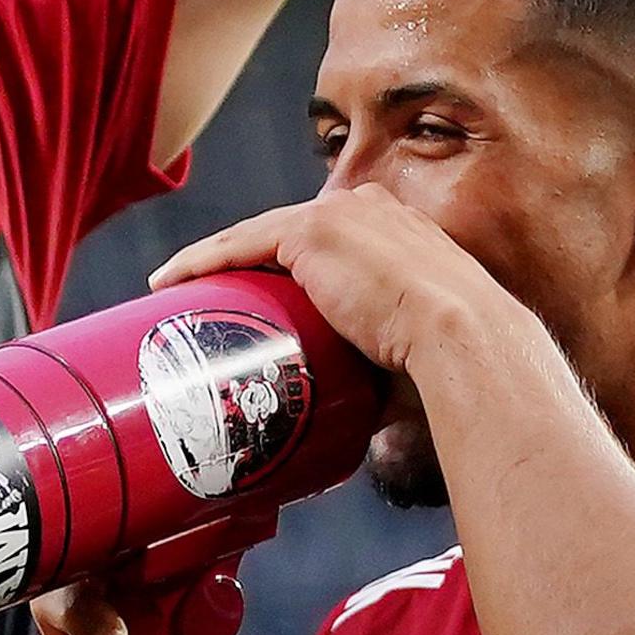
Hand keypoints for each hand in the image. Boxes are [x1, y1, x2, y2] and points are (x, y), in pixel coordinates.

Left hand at [149, 186, 511, 378]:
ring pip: (254, 235)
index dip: (285, 268)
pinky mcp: (310, 230)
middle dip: (242, 262)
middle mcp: (368, 210)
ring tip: (175, 290)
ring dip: (211, 261)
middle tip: (207, 299)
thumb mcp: (410, 354)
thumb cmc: (447, 361)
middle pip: (283, 233)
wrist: (462, 338)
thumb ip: (380, 374)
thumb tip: (366, 424)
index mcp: (398, 232)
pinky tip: (171, 281)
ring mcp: (338, 215)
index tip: (258, 299)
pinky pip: (238, 245)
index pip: (324, 244)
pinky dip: (201, 262)